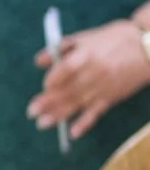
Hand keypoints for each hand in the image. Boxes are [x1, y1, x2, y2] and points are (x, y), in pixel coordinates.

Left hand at [30, 18, 149, 136]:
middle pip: (69, 89)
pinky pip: (97, 112)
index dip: (53, 78)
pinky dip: (85, 123)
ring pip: (79, 102)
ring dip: (60, 114)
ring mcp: (105, 86)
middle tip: (31, 112)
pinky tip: (72, 133)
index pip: (66, 68)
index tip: (45, 86)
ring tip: (42, 124)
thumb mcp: (88, 36)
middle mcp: (96, 71)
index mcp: (89, 53)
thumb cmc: (115, 39)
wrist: (149, 48)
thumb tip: (39, 61)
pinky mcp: (113, 97)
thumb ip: (62, 47)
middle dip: (48, 102)